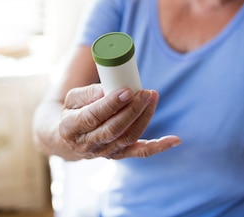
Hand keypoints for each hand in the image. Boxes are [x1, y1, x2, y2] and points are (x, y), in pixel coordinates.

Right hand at [58, 83, 180, 159]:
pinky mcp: (120, 154)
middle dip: (133, 110)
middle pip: (114, 129)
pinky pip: (140, 152)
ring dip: (144, 117)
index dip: (111, 104)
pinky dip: (158, 147)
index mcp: (71, 127)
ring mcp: (105, 152)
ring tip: (152, 97)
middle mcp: (88, 144)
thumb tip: (113, 88)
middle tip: (146, 92)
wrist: (69, 138)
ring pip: (129, 138)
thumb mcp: (72, 98)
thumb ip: (90, 93)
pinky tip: (174, 140)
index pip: (93, 117)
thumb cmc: (73, 111)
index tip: (127, 91)